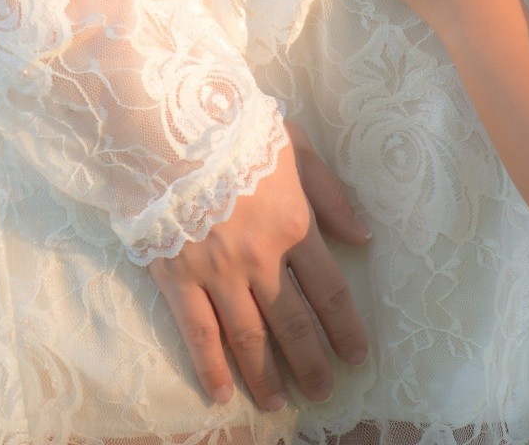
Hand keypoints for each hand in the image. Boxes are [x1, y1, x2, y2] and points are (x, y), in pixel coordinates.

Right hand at [148, 127, 368, 409]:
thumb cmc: (230, 127)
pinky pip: (197, 333)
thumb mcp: (293, 145)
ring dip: (265, 375)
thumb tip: (363, 236)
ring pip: (248, 337)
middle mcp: (260, 259)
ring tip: (277, 403)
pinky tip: (221, 393)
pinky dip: (210, 367)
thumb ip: (329, 194)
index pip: (329, 290)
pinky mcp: (177, 279)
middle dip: (311, 363)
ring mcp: (217, 273)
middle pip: (293, 323)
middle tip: (322, 392)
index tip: (357, 355)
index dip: (345, 327)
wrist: (165, 124)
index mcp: (293, 224)